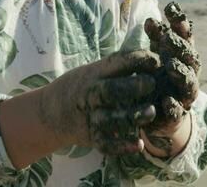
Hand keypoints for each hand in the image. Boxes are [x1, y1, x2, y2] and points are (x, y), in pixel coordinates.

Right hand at [40, 50, 160, 154]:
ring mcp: (91, 117)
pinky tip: (139, 145)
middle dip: (132, 86)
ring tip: (151, 112)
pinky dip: (121, 146)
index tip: (155, 60)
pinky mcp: (92, 137)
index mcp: (94, 74)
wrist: (50, 113)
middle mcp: (91, 95)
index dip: (137, 60)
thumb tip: (152, 58)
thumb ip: (118, 67)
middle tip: (152, 83)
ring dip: (132, 116)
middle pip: (110, 90)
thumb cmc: (82, 87)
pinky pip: (106, 144)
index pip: (116, 63)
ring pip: (111, 119)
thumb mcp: (94, 71)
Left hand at [141, 2, 200, 155]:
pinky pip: (177, 111)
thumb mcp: (157, 57)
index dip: (180, 24)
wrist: (159, 115)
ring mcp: (184, 96)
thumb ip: (157, 41)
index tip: (170, 9)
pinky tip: (166, 100)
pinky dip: (173, 106)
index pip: (186, 38)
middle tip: (167, 37)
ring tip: (171, 65)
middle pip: (190, 59)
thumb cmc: (159, 80)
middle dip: (181, 47)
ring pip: (189, 84)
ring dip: (182, 73)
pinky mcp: (176, 116)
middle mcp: (188, 75)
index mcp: (183, 58)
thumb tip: (150, 19)